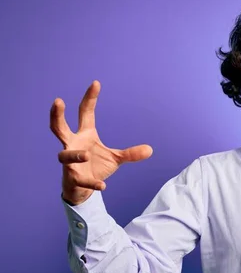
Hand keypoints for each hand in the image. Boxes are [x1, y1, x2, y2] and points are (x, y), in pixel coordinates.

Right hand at [50, 80, 152, 204]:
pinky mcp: (73, 178)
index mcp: (85, 135)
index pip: (85, 112)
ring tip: (87, 155)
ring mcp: (70, 162)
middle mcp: (74, 145)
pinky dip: (92, 182)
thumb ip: (131, 153)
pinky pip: (81, 180)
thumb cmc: (95, 166)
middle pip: (58, 127)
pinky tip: (102, 186)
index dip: (90, 98)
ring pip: (65, 155)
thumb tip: (151, 149)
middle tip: (58, 100)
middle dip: (57, 115)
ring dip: (75, 154)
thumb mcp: (116, 159)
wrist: (82, 188)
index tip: (96, 83)